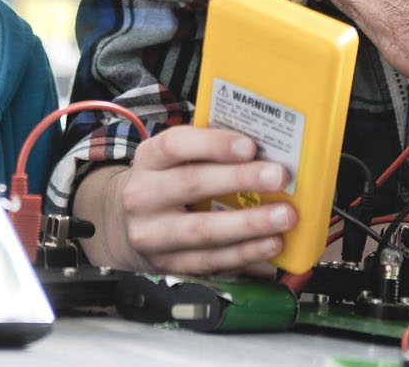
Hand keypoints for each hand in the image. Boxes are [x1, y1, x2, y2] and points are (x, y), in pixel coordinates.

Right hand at [74, 127, 296, 274]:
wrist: (125, 226)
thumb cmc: (164, 183)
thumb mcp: (172, 159)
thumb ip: (208, 150)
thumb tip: (264, 145)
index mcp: (149, 158)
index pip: (176, 145)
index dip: (213, 144)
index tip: (249, 145)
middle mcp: (143, 195)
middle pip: (192, 185)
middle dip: (240, 180)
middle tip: (279, 177)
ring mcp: (153, 234)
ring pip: (204, 230)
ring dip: (249, 224)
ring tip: (284, 216)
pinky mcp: (169, 264)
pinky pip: (211, 261)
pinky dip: (245, 254)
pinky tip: (270, 244)